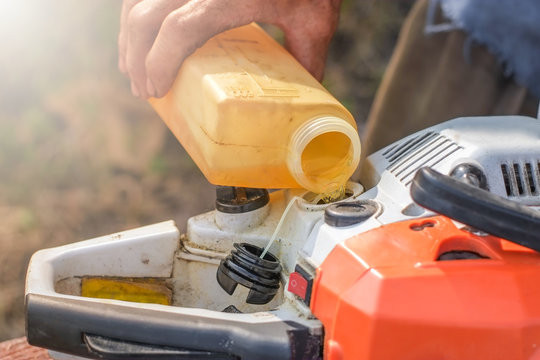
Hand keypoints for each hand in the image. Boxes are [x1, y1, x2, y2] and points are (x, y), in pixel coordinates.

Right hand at [118, 0, 341, 98]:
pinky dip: (134, 13)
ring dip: (129, 36)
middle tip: (145, 90)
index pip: (180, 29)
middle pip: (147, 17)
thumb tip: (298, 103)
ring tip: (133, 69)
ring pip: (139, 0)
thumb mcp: (314, 20)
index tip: (156, 90)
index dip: (159, 61)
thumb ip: (306, 60)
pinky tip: (136, 35)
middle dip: (137, 58)